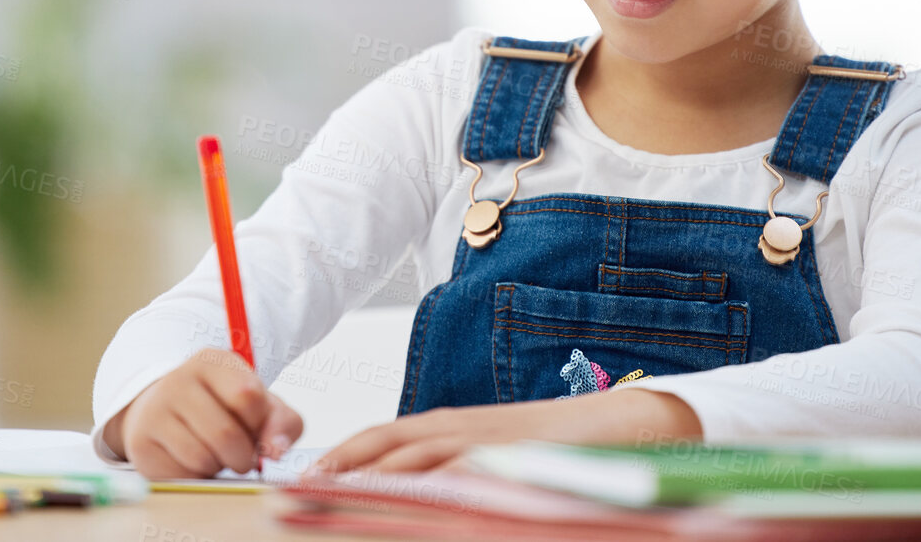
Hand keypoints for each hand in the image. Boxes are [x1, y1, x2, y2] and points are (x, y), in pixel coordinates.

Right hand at [104, 348, 303, 478]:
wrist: (170, 413)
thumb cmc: (225, 410)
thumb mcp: (261, 407)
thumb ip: (283, 424)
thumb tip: (275, 450)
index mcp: (213, 360)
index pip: (248, 396)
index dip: (260, 424)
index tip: (255, 427)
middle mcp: (179, 378)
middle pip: (226, 434)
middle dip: (243, 457)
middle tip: (241, 455)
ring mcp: (154, 410)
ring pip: (202, 458)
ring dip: (218, 468)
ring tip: (215, 454)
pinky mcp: (140, 442)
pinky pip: (180, 476)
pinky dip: (196, 478)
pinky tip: (193, 462)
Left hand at [311, 386, 702, 474]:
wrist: (630, 425)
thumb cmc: (563, 447)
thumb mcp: (499, 458)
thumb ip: (460, 473)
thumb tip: (425, 495)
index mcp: (455, 430)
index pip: (385, 444)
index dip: (341, 462)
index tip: (300, 482)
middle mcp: (462, 431)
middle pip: (386, 448)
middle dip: (336, 471)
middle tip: (290, 493)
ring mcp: (486, 444)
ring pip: (414, 459)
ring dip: (367, 477)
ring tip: (324, 494)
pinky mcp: (513, 459)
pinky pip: (462, 473)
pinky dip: (427, 484)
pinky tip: (401, 495)